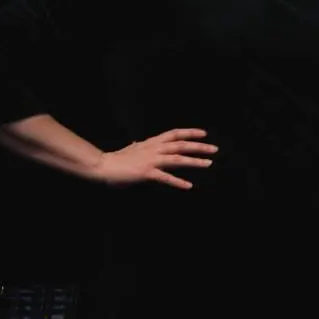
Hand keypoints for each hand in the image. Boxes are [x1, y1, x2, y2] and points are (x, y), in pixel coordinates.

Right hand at [92, 128, 214, 188]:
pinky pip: (165, 177)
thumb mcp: (130, 149)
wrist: (104, 165)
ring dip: (194, 161)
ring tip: (209, 164)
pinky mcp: (147, 172)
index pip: (174, 134)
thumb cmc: (116, 158)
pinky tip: (188, 186)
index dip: (189, 132)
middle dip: (199, 146)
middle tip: (215, 149)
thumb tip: (137, 142)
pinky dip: (177, 181)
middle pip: (180, 145)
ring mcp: (151, 160)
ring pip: (177, 158)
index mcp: (151, 142)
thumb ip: (137, 146)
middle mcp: (154, 148)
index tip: (204, 133)